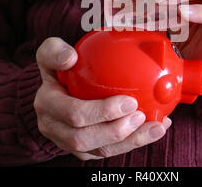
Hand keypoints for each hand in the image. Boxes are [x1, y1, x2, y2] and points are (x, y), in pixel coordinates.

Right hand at [34, 37, 171, 160]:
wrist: (57, 88)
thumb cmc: (59, 67)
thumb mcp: (51, 52)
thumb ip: (55, 50)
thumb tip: (71, 58)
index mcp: (46, 105)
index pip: (74, 114)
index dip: (102, 112)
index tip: (130, 100)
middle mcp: (53, 128)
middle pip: (84, 139)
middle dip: (117, 130)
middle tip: (141, 115)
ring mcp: (68, 142)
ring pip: (100, 150)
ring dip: (131, 141)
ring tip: (155, 127)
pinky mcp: (84, 150)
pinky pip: (109, 151)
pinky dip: (134, 142)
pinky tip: (154, 128)